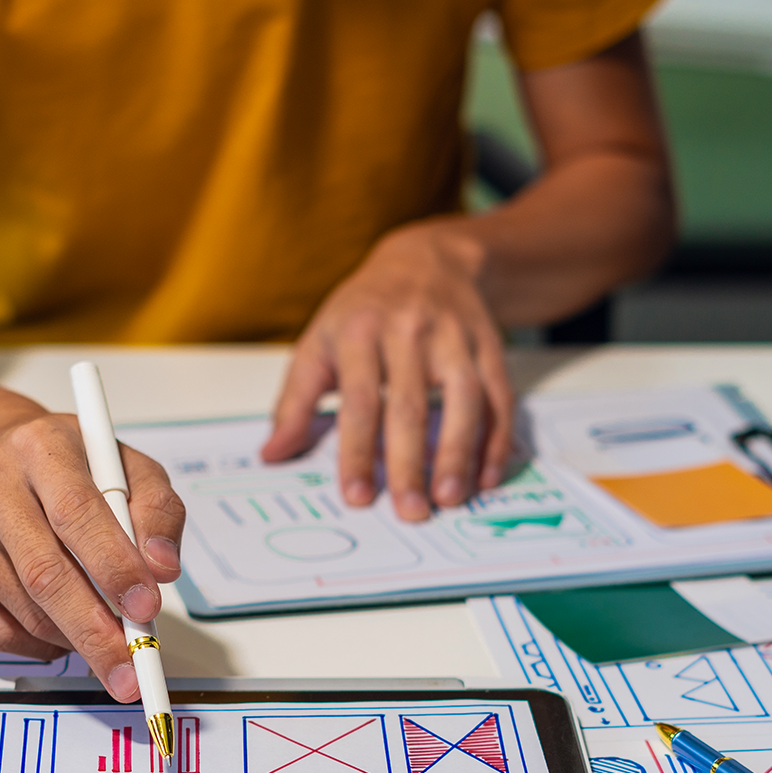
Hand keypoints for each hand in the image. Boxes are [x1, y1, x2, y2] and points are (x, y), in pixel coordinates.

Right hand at [0, 384, 185, 701]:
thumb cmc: (68, 467)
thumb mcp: (126, 468)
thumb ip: (157, 512)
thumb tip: (162, 569)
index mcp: (41, 447)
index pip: (77, 512)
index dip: (114, 566)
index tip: (146, 608)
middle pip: (44, 573)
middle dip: (94, 631)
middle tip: (131, 670)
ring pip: (22, 610)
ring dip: (72, 640)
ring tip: (101, 636)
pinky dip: (37, 646)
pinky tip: (60, 633)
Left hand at [261, 222, 515, 520]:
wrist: (425, 260)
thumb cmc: (364, 311)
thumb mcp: (319, 342)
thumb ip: (295, 401)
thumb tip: (272, 454)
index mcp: (359, 332)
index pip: (359, 401)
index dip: (357, 452)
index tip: (358, 497)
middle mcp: (409, 331)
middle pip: (411, 405)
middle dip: (410, 463)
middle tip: (411, 512)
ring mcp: (454, 337)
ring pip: (464, 399)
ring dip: (459, 453)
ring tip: (450, 499)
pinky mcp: (489, 346)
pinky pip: (499, 396)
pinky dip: (498, 439)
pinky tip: (488, 476)